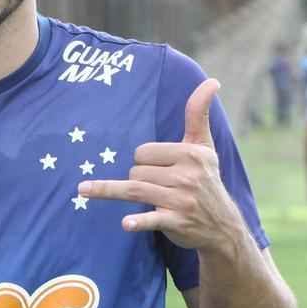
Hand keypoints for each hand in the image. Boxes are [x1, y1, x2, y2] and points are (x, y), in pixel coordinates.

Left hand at [77, 79, 243, 251]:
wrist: (223, 226)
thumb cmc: (207, 179)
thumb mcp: (205, 146)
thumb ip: (199, 113)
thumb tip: (212, 81)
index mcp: (192, 153)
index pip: (144, 152)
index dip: (142, 160)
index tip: (154, 169)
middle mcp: (188, 175)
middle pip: (137, 171)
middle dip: (137, 178)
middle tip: (152, 188)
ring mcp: (182, 200)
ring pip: (135, 189)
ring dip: (110, 190)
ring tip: (82, 191)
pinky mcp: (177, 222)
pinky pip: (151, 218)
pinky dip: (138, 221)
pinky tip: (125, 224)